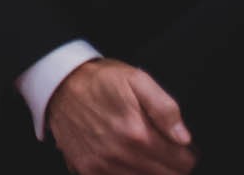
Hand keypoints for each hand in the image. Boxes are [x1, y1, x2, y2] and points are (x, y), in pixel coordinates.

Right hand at [47, 59, 195, 174]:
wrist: (58, 83)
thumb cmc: (100, 80)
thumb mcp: (136, 79)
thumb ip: (165, 107)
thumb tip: (184, 138)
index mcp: (137, 133)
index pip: (182, 163)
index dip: (187, 155)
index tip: (180, 146)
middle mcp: (120, 154)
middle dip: (171, 166)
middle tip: (164, 150)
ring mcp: (102, 165)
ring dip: (150, 171)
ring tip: (144, 153)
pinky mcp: (87, 169)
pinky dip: (127, 173)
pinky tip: (125, 160)